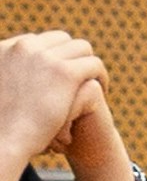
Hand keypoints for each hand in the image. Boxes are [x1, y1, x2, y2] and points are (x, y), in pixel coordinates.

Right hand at [0, 29, 106, 174]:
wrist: (2, 140)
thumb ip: (6, 80)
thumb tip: (15, 85)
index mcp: (1, 50)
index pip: (34, 42)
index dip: (52, 57)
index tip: (60, 74)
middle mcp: (21, 47)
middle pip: (59, 40)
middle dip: (72, 56)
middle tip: (81, 77)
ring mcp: (43, 57)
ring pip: (80, 48)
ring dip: (89, 64)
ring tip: (95, 83)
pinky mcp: (64, 73)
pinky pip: (94, 64)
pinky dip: (102, 76)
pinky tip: (102, 92)